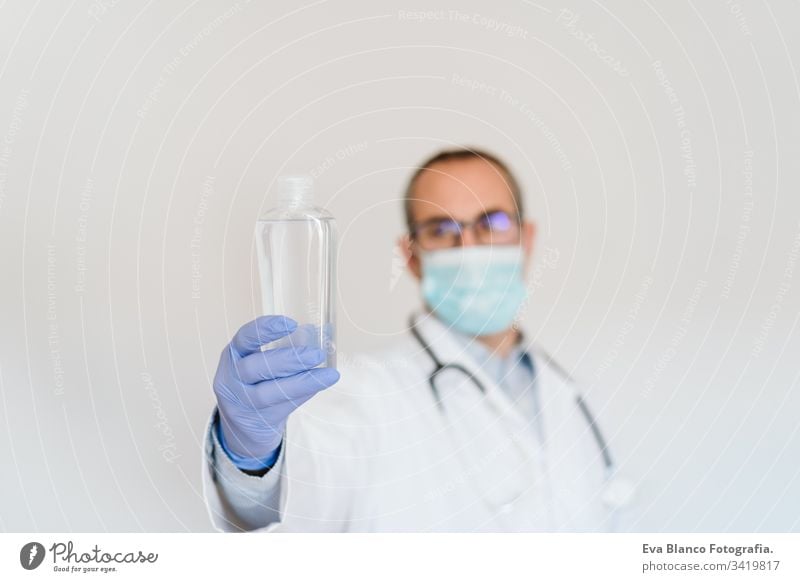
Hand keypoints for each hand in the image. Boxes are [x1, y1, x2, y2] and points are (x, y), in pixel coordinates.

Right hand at [212, 315, 339, 461]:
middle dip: (289, 359)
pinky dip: (302, 395)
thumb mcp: (263, 362)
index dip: (266, 329)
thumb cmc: (257, 383)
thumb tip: (325, 332)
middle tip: (317, 355)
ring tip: (327, 375)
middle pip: (255, 367)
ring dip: (301, 382)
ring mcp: (240, 402)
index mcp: (234, 354)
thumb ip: (288, 347)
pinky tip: (320, 385)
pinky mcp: (254, 420)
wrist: (243, 424)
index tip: (292, 324)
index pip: (245, 337)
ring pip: (267, 393)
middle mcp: (231, 377)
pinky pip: (280, 408)